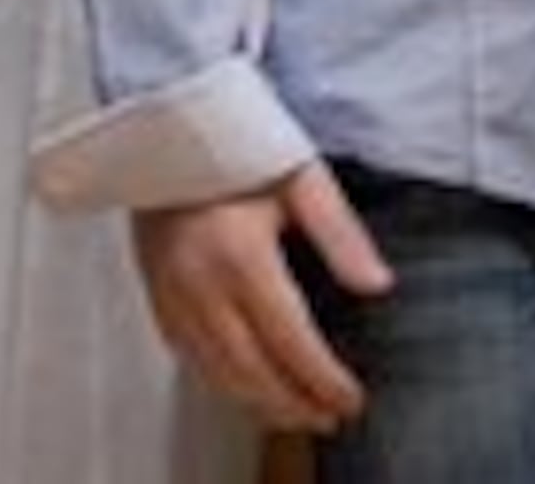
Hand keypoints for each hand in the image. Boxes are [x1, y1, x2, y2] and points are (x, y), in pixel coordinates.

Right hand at [132, 162, 394, 434]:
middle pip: (251, 369)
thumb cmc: (238, 138)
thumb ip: (341, 233)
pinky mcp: (157, 291)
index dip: (322, 379)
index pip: (289, 339)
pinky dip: (221, 383)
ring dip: (259, 404)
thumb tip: (377, 285)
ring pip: (216, 372)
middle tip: (330, 418)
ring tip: (297, 415)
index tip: (351, 399)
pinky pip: (188, 355)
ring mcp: (172, 291)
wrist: (169, 118)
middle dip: (294, 403)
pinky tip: (246, 387)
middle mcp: (200, 282)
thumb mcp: (303, 174)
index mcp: (240, 254)